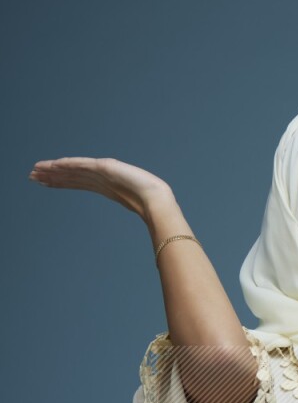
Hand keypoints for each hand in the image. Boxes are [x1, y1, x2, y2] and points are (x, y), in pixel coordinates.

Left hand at [27, 156, 172, 219]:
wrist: (160, 203)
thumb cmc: (155, 210)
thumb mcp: (138, 214)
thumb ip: (135, 218)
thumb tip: (139, 237)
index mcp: (107, 187)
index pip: (78, 183)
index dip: (61, 181)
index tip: (45, 182)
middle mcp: (102, 178)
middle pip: (71, 175)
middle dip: (51, 175)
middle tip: (32, 175)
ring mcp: (104, 172)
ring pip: (72, 169)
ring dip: (54, 170)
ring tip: (36, 170)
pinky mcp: (106, 168)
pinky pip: (82, 166)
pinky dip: (67, 165)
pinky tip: (54, 165)